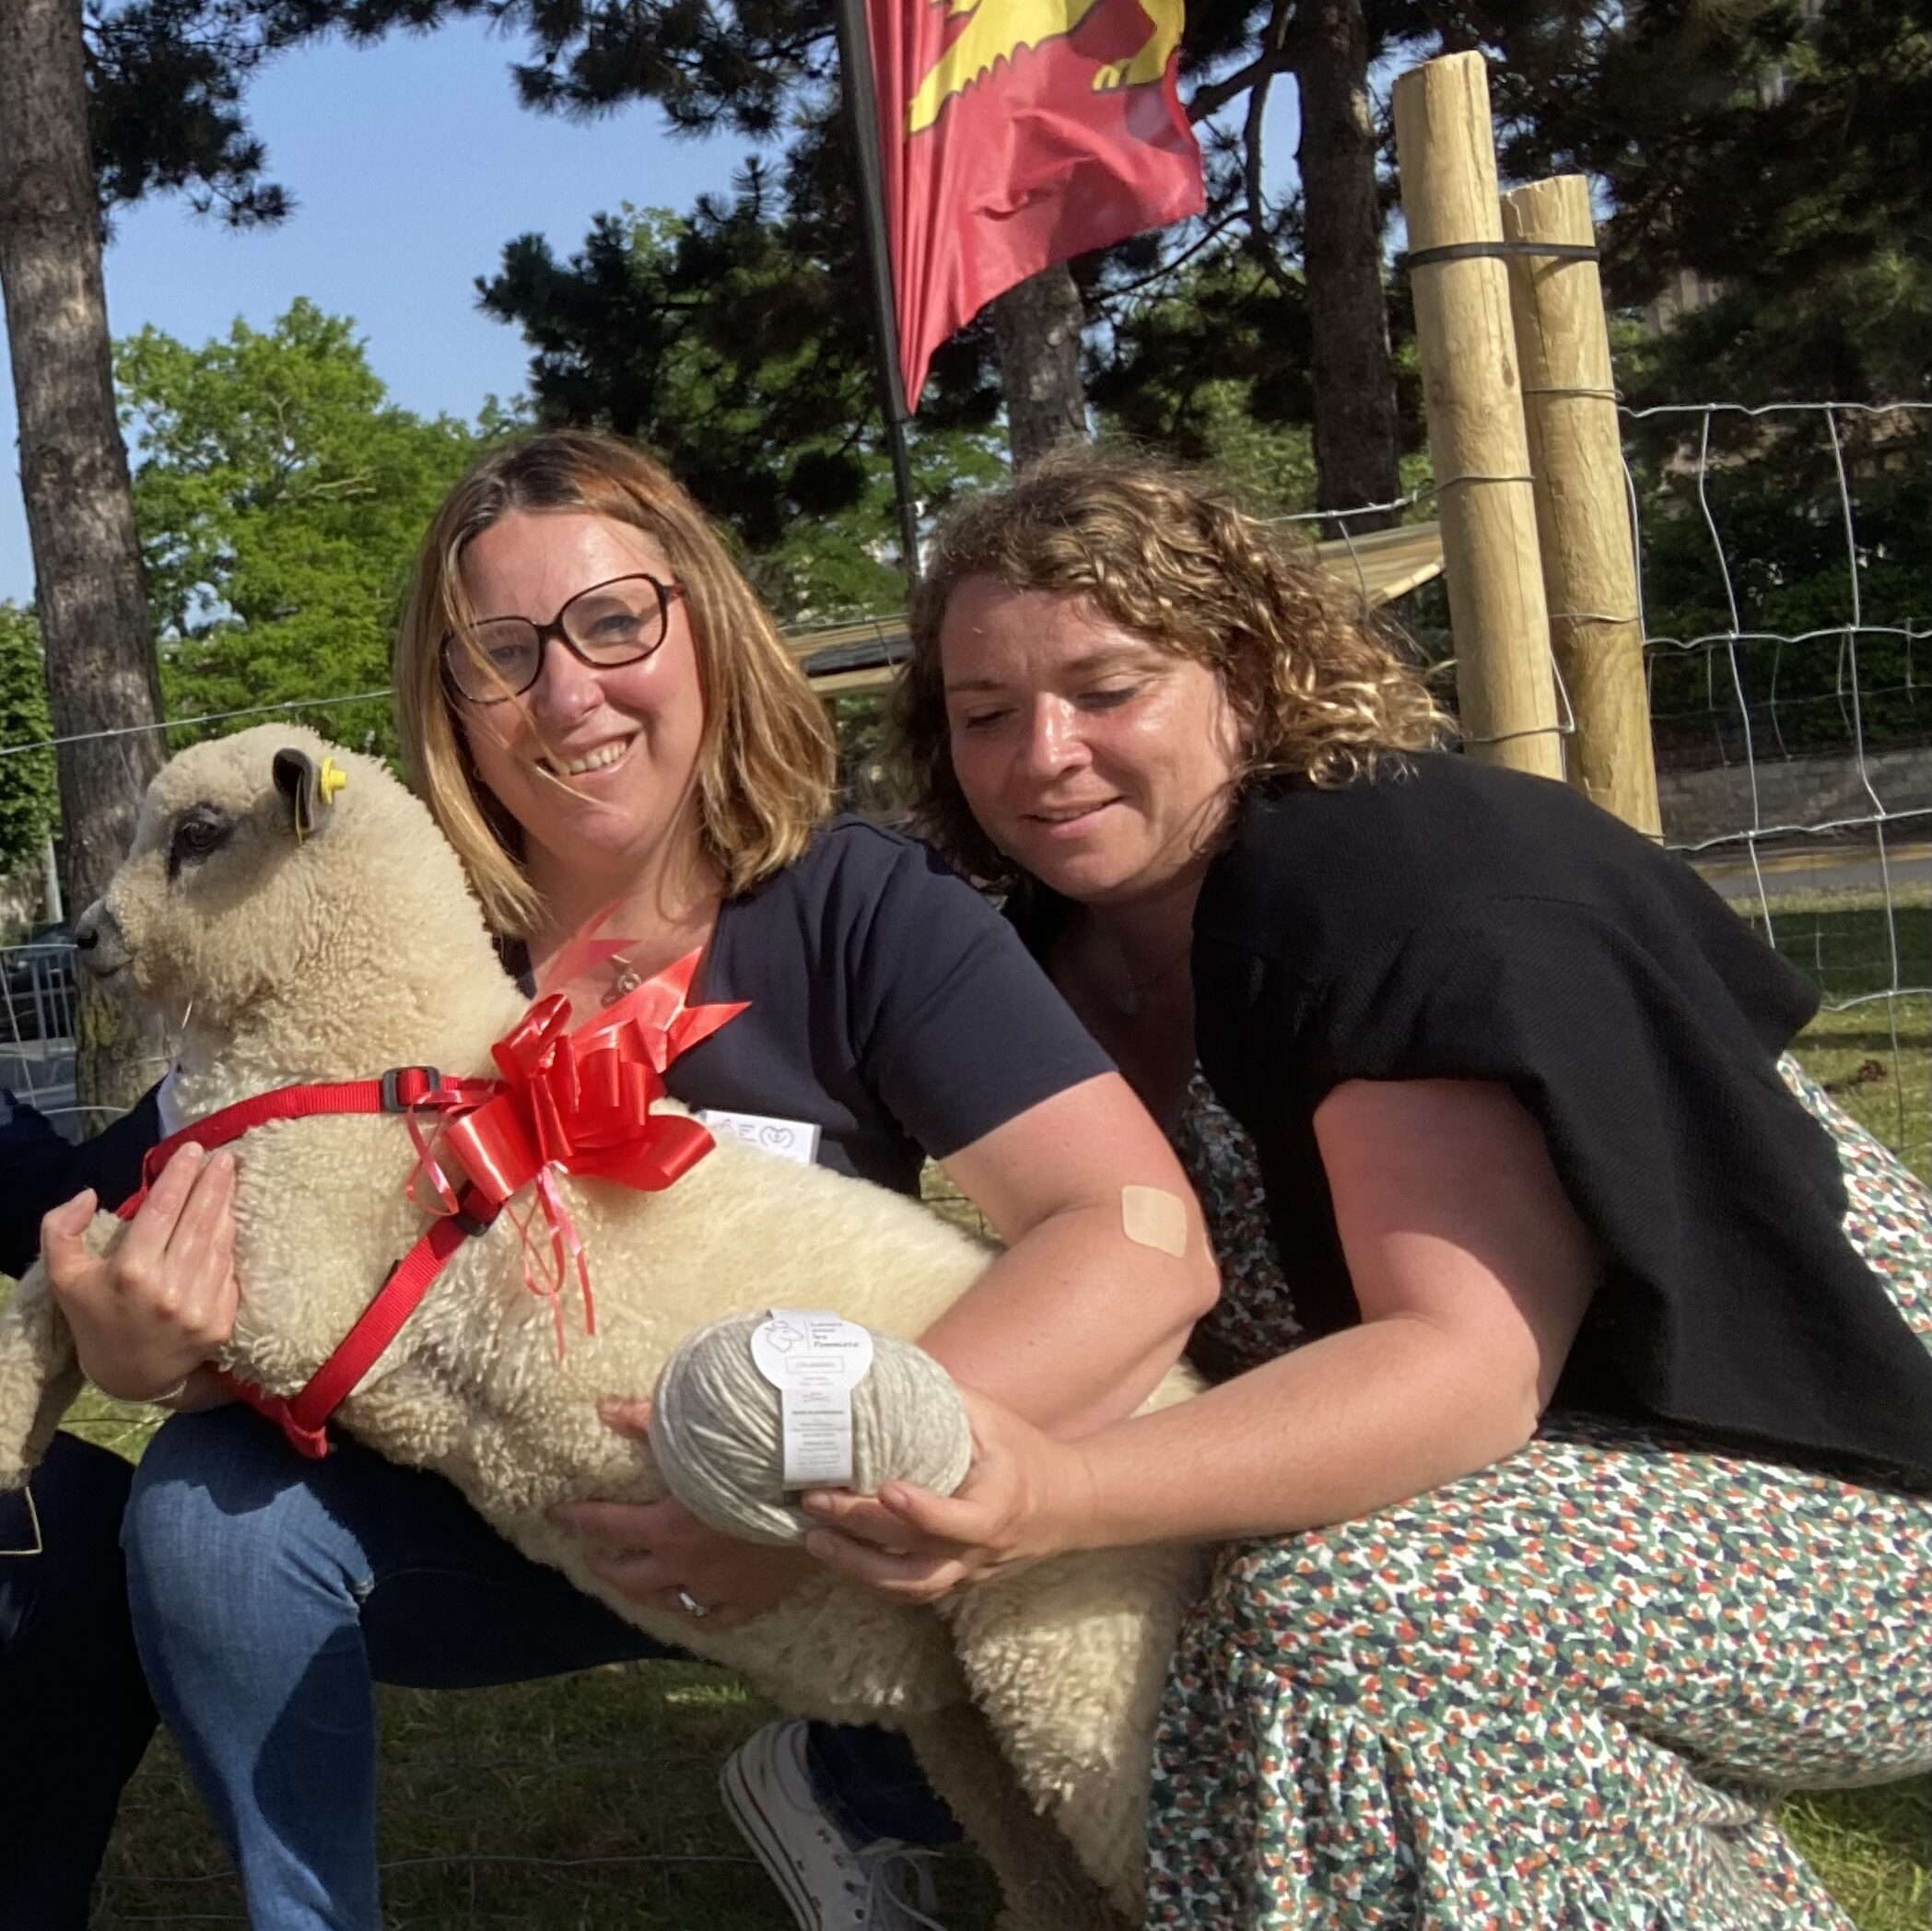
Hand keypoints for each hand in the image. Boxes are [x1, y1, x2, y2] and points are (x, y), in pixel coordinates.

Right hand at [41, 1143, 239, 1402]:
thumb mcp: (64, 1276)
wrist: (129, 1375)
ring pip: (218, 1243)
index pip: (162, 1211)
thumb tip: (89, 1194)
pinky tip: (233, 1218)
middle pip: (198, 1221)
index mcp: (130, 1273)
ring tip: (230, 1177)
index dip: (179, 1176)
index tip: (192, 1149)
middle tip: (223, 1156)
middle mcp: (168, 1289)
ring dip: (227, 1206)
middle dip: (212, 1183)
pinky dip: (231, 1242)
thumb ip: (61, 1230)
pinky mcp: (221, 1323)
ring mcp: (198, 1308)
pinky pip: (230, 1271)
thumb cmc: (95, 1318)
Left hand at [548, 1398, 813, 1631]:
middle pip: (628, 1576)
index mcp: (665, 1528)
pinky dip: (697, 1613)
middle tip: (594, 1556)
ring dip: (644, 1591)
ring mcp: (714, 1590)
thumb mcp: (697, 1440)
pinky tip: (691, 1605)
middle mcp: (682, 1567)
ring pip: (665, 1601)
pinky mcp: (747, 1602)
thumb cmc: (756, 1463)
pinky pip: (713, 1618)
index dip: (577, 1519)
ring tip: (635, 1581)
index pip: (606, 1526)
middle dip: (605, 1565)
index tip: (557, 1514)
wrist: (815, 1497)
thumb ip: (647, 1423)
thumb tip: (605, 1408)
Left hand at [797, 1387, 1097, 1605]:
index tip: (885, 1489)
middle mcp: (982, 1548)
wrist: (1068, 1505)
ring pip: (911, 1588)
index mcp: (999, 1504)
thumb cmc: (1025, 1453)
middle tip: (816, 1503)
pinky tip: (837, 1556)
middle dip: (863, 1532)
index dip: (923, 1510)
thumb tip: (889, 1371)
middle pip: (919, 1556)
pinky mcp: (956, 1582)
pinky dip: (870, 1578)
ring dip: (858, 1568)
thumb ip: (946, 1400)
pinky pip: (911, 1591)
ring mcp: (968, 1571)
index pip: (961, 1519)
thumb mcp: (995, 1419)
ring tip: (815, 1540)